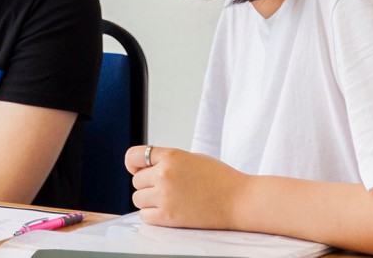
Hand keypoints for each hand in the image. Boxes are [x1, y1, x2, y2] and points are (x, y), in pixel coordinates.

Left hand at [125, 144, 247, 229]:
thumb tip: (144, 168)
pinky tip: (166, 211)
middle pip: (136, 181)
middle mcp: (164, 174)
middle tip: (166, 189)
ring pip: (137, 198)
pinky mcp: (169, 216)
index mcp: (171, 156)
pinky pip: (144, 215)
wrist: (239, 200)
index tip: (137, 169)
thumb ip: (167, 161)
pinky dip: (151, 214)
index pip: (133, 156)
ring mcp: (165, 196)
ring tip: (167, 200)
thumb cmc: (220, 179)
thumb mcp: (191, 158)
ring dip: (148, 200)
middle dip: (147, 184)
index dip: (133, 164)